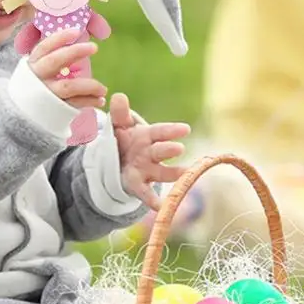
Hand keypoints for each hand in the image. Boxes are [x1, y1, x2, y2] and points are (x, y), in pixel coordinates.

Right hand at [28, 28, 106, 109]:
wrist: (25, 115)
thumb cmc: (38, 86)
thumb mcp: (40, 69)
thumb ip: (54, 57)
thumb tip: (77, 38)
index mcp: (33, 64)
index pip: (44, 47)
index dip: (59, 38)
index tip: (76, 31)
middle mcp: (37, 77)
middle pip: (54, 61)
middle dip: (75, 52)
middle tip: (94, 47)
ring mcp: (45, 93)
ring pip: (67, 86)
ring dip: (89, 85)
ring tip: (104, 89)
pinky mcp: (54, 108)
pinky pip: (74, 103)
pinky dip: (89, 101)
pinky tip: (100, 100)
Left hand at [110, 92, 190, 209]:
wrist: (118, 159)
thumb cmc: (124, 138)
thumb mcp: (119, 125)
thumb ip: (119, 113)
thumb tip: (118, 97)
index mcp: (147, 136)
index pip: (160, 132)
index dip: (171, 131)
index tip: (185, 129)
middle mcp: (151, 154)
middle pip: (161, 151)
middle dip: (169, 149)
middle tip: (179, 148)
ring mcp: (147, 170)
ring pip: (162, 172)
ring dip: (172, 173)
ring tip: (184, 174)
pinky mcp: (139, 185)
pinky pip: (146, 193)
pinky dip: (153, 200)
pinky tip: (159, 207)